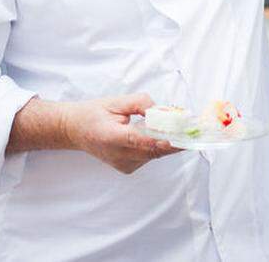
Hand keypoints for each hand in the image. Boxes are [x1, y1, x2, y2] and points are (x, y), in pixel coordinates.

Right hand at [63, 93, 179, 173]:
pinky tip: (152, 133)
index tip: (182, 134)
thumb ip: (140, 103)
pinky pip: (149, 156)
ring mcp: (123, 165)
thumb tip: (163, 111)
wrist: (75, 130)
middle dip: (174, 137)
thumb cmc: (94, 113)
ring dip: (166, 140)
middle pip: (153, 149)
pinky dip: (156, 145)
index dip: (163, 138)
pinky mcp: (128, 168)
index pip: (141, 140)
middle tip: (193, 126)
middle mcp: (118, 155)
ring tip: (174, 125)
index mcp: (111, 137)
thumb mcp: (116, 101)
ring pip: (155, 153)